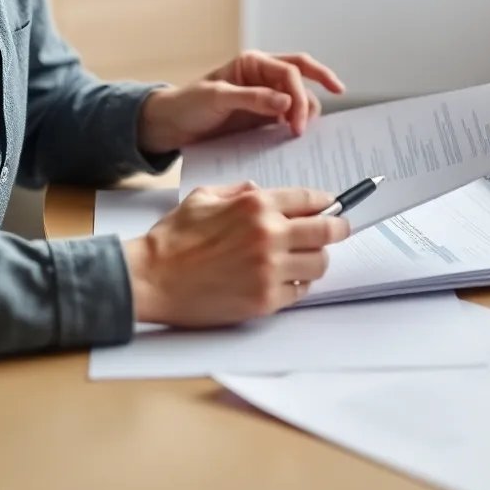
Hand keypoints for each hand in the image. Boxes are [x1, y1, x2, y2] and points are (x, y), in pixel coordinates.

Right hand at [123, 181, 349, 325]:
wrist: (150, 279)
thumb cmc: (173, 239)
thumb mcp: (204, 197)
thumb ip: (239, 190)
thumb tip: (261, 189)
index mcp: (256, 205)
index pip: (310, 199)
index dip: (327, 202)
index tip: (332, 206)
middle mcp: (269, 235)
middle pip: (327, 230)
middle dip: (337, 228)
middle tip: (339, 230)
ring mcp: (269, 270)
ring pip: (319, 263)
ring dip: (316, 259)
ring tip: (305, 259)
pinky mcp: (264, 300)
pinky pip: (300, 291)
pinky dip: (297, 285)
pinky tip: (285, 280)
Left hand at [137, 50, 345, 153]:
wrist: (170, 126)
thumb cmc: (188, 104)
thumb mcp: (217, 98)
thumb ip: (252, 98)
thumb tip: (286, 102)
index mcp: (253, 63)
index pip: (289, 71)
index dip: (299, 95)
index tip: (297, 123)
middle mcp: (263, 76)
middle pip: (302, 73)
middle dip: (318, 87)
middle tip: (324, 112)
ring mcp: (265, 96)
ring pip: (298, 96)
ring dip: (306, 110)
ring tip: (301, 134)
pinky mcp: (263, 116)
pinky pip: (288, 116)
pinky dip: (297, 123)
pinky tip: (298, 137)